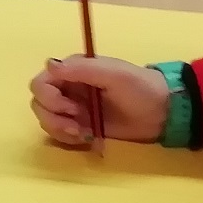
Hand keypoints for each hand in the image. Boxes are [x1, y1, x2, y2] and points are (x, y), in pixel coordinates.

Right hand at [30, 55, 169, 144]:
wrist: (163, 112)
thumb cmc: (141, 88)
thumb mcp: (114, 74)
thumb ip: (81, 69)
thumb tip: (49, 64)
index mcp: (73, 71)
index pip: (41, 83)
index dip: (49, 98)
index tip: (71, 108)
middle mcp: (68, 88)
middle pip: (39, 103)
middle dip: (54, 117)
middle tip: (78, 125)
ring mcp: (73, 109)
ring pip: (46, 120)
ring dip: (59, 129)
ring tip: (82, 134)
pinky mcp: (80, 126)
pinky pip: (59, 134)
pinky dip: (68, 139)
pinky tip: (87, 139)